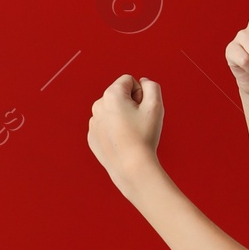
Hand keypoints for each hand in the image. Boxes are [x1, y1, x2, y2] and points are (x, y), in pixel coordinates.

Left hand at [87, 74, 163, 197]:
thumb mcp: (156, 105)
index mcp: (111, 94)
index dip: (140, 94)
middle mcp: (97, 105)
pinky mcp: (92, 137)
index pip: (129, 81)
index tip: (142, 110)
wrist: (132, 168)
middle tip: (138, 123)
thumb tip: (142, 82)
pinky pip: (106, 127)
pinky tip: (122, 143)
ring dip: (122, 118)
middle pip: (120, 96)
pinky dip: (114, 131)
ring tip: (130, 135)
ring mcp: (93, 122)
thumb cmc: (144, 136)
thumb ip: (152, 86)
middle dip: (130, 105)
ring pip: (112, 112)